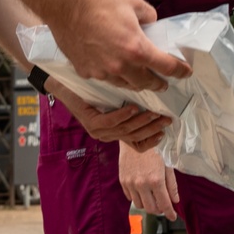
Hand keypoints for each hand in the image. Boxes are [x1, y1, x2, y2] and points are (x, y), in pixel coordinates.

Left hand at [46, 79, 170, 151]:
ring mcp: (99, 132)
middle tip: (166, 119)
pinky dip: (123, 115)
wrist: (67, 88)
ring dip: (142, 122)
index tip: (164, 132)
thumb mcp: (116, 103)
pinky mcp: (91, 124)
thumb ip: (131, 109)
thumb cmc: (93, 94)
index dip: (151, 141)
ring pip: (125, 130)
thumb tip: (155, 104)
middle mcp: (108, 136)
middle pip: (134, 137)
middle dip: (152, 129)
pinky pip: (111, 122)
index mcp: (115, 134)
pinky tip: (134, 107)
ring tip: (154, 113)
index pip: (137, 145)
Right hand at [49, 0, 191, 90]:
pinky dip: (113, 76)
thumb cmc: (100, 0)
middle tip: (163, 83)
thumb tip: (151, 24)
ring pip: (125, 85)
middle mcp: (121, 66)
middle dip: (157, 84)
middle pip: (146, 83)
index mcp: (137, 49)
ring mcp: (102, 71)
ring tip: (140, 79)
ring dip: (135, 83)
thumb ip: (149, 16)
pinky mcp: (85, 71)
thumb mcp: (134, 2)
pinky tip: (114, 70)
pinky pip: (104, 79)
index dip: (180, 71)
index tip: (185, 72)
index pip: (166, 67)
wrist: (65, 4)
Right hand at [119, 146, 178, 220]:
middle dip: (159, 210)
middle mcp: (142, 184)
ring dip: (148, 204)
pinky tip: (143, 190)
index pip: (164, 204)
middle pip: (151, 208)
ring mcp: (131, 183)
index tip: (172, 217)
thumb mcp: (168, 165)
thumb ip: (172, 185)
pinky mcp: (123, 181)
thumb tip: (175, 200)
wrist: (135, 138)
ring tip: (153, 196)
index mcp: (156, 180)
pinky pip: (130, 197)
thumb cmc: (155, 149)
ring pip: (139, 205)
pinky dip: (138, 197)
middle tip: (163, 205)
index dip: (169, 213)